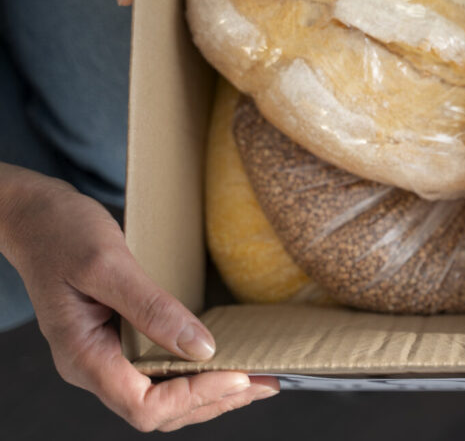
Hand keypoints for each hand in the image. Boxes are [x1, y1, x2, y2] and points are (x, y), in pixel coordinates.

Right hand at [0, 165, 277, 430]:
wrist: (34, 217)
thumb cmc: (61, 234)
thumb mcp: (108, 264)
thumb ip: (151, 308)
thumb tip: (202, 347)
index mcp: (83, 356)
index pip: (143, 405)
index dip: (195, 397)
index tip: (239, 375)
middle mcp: (92, 366)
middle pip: (158, 411)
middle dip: (214, 400)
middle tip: (267, 382)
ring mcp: (104, 357)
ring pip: (161, 398)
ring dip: (211, 394)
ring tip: (258, 380)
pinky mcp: (118, 342)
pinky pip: (158, 373)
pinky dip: (195, 374)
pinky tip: (224, 362)